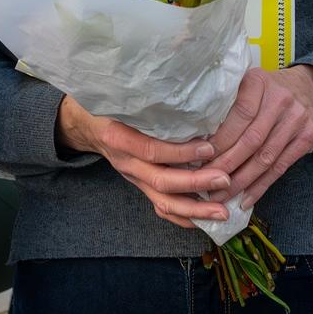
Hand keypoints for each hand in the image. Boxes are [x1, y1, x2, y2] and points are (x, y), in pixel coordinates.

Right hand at [57, 95, 227, 228]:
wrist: (87, 124)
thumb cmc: (110, 104)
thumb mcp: (122, 97)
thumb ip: (148, 101)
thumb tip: (190, 94)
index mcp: (118, 137)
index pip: (152, 150)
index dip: (181, 153)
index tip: (210, 147)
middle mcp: (126, 162)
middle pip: (161, 181)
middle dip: (196, 183)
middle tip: (225, 180)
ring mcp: (133, 178)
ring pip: (163, 202)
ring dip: (195, 209)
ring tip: (223, 212)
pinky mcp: (140, 187)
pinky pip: (161, 208)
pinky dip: (184, 217)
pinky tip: (206, 219)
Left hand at [199, 65, 312, 210]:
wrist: (308, 88)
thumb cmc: (265, 90)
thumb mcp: (245, 84)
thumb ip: (226, 104)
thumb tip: (196, 138)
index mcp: (259, 82)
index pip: (239, 114)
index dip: (221, 139)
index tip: (202, 157)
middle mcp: (280, 99)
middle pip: (251, 140)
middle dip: (227, 165)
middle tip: (206, 182)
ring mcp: (297, 119)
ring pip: (265, 158)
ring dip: (241, 181)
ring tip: (221, 196)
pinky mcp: (307, 138)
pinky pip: (280, 168)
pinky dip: (260, 186)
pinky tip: (245, 198)